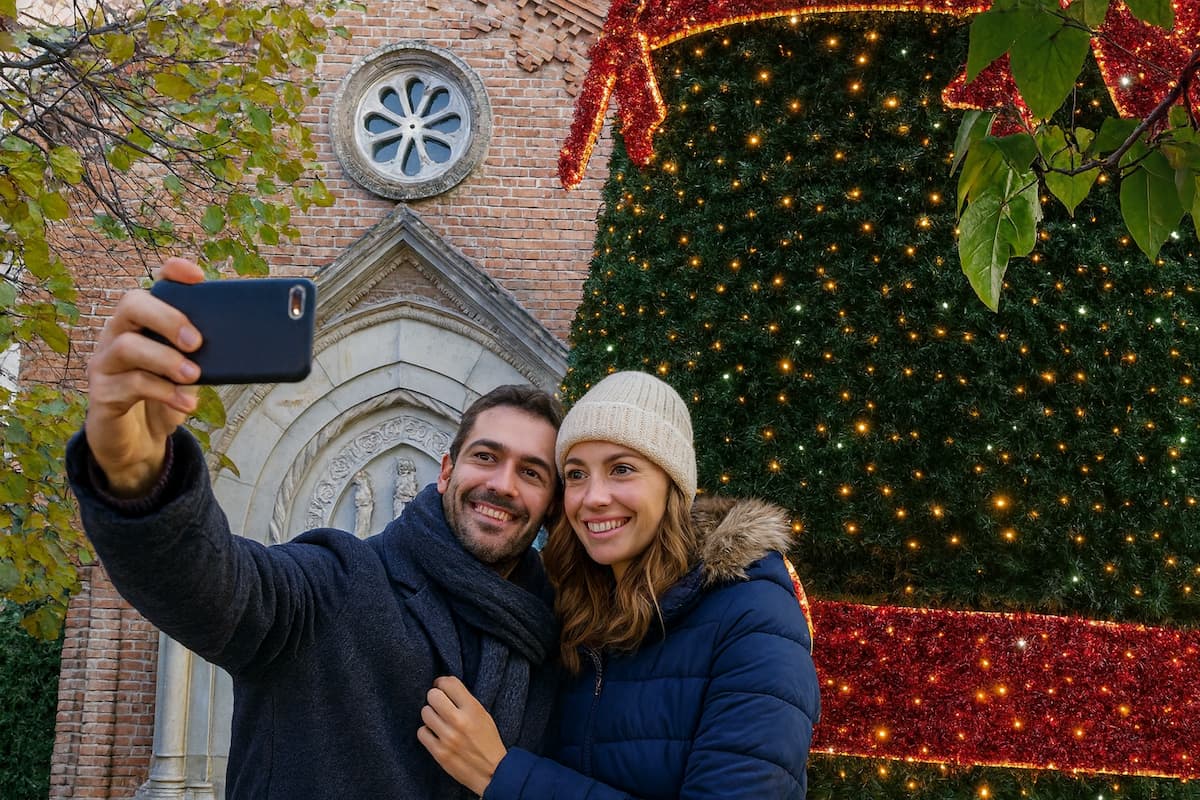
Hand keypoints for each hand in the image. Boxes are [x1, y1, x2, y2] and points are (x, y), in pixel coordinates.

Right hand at [84, 257, 204, 496]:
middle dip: (167, 318)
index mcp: (143, 322)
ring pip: (127, 345)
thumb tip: (249, 348)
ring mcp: (106, 362)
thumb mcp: (189, 373)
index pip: (153, 285)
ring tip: (194, 375)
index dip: (172, 273)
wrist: (136, 440)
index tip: (198, 276)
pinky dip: (164, 392)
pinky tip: (186, 402)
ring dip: (166, 359)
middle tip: (197, 341)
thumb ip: (206, 357)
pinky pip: (131, 384)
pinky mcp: (103, 392)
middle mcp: (118, 333)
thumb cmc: (164, 396)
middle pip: (131, 305)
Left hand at [418, 676, 506, 795]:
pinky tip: (435, 734)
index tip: (441, 686)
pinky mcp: (439, 753)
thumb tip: (443, 687)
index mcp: (473, 709)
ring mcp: (448, 738)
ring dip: (430, 715)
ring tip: (438, 720)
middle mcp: (459, 721)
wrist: (492, 772)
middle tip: (438, 704)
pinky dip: (427, 732)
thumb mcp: (483, 715)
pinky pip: (422, 732)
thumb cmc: (488, 741)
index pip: (449, 683)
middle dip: (434, 698)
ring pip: (425, 713)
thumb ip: (465, 701)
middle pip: (433, 695)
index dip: (442, 682)